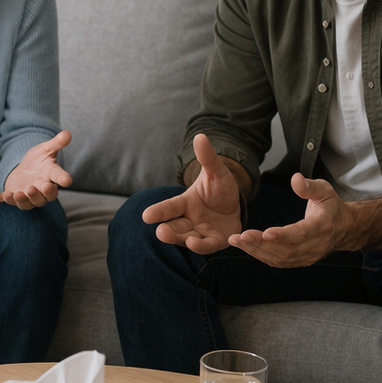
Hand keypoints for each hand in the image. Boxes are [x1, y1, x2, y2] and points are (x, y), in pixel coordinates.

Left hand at [2, 130, 73, 208]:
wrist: (24, 169)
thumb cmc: (38, 160)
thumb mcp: (45, 149)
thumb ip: (56, 143)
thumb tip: (67, 133)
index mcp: (51, 175)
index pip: (60, 177)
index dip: (64, 179)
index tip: (67, 180)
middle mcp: (43, 188)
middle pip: (47, 196)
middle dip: (45, 193)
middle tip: (42, 186)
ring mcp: (30, 196)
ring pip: (31, 203)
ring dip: (25, 200)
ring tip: (19, 194)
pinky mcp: (17, 198)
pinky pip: (14, 203)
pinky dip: (9, 200)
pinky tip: (4, 195)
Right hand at [141, 134, 242, 252]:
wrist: (235, 204)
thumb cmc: (219, 188)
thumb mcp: (216, 172)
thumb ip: (207, 158)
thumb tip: (200, 136)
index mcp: (185, 203)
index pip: (169, 207)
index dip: (159, 212)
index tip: (146, 216)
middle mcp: (190, 219)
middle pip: (176, 226)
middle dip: (168, 231)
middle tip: (161, 233)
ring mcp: (202, 232)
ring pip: (190, 238)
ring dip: (186, 241)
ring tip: (187, 241)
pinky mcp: (217, 241)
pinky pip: (210, 245)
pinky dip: (205, 246)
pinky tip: (199, 244)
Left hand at [229, 172, 352, 267]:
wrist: (344, 228)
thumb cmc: (331, 205)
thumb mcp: (325, 190)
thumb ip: (309, 186)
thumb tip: (295, 178)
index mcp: (323, 225)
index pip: (302, 233)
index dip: (284, 235)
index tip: (265, 232)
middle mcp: (317, 245)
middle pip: (287, 249)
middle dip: (261, 244)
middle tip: (239, 237)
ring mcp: (309, 256)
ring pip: (281, 258)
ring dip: (256, 251)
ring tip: (236, 241)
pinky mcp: (301, 261)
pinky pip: (280, 262)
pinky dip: (261, 256)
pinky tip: (246, 247)